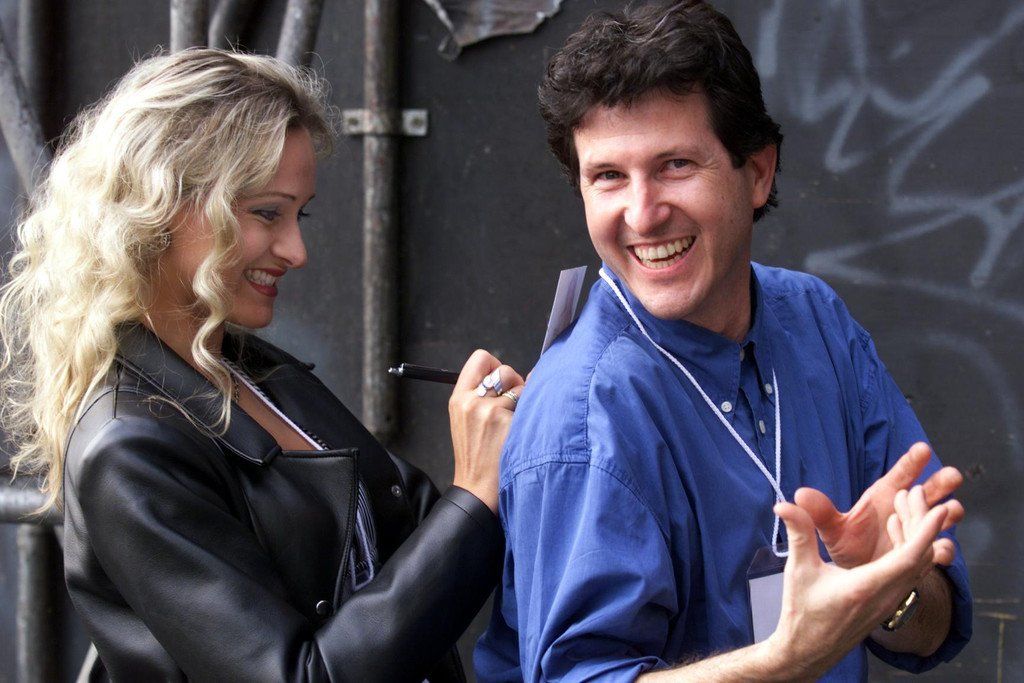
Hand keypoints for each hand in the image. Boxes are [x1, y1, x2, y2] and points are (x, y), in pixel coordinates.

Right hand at [448, 350, 524, 512]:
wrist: (477, 490)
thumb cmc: (477, 458)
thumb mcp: (466, 421)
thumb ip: (481, 396)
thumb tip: (515, 377)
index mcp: (459, 399)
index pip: (480, 358)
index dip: (496, 365)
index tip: (502, 381)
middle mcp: (472, 401)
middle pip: (504, 370)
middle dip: (515, 383)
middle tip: (513, 405)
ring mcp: (490, 411)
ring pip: (521, 386)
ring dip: (525, 401)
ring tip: (515, 423)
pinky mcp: (507, 422)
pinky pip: (531, 404)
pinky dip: (533, 415)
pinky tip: (523, 432)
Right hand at [765, 499, 947, 678]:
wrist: (808, 649)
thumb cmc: (802, 612)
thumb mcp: (799, 571)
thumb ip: (799, 534)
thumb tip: (784, 504)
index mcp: (866, 586)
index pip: (909, 558)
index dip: (926, 532)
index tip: (936, 510)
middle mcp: (886, 595)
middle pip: (921, 556)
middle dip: (922, 521)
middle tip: (913, 493)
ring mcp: (891, 601)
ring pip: (920, 564)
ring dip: (918, 533)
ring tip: (904, 505)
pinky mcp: (889, 602)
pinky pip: (912, 571)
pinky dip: (911, 547)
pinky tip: (894, 529)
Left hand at [794, 442, 963, 567]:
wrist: (856, 579)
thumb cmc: (846, 545)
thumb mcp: (832, 528)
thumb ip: (819, 512)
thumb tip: (797, 495)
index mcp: (882, 498)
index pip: (898, 475)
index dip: (910, 462)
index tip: (923, 448)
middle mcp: (903, 511)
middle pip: (927, 491)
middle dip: (941, 481)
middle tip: (953, 475)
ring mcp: (916, 532)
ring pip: (938, 518)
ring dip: (948, 513)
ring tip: (953, 509)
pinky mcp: (922, 556)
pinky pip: (938, 551)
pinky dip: (943, 549)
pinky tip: (943, 549)